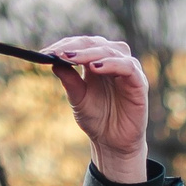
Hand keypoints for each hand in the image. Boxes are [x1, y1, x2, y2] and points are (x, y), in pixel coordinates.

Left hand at [43, 36, 148, 183]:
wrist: (112, 143)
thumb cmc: (97, 119)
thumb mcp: (77, 98)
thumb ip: (69, 79)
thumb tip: (53, 61)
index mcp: (97, 63)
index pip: (82, 44)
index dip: (65, 45)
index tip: (46, 52)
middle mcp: (113, 62)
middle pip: (95, 43)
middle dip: (75, 47)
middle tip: (57, 53)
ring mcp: (127, 71)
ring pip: (111, 51)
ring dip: (90, 53)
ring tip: (72, 58)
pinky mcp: (139, 83)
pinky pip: (128, 67)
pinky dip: (111, 64)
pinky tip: (95, 68)